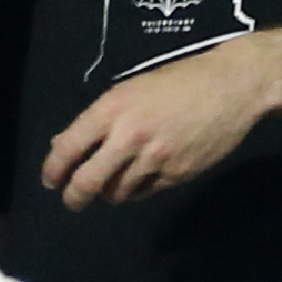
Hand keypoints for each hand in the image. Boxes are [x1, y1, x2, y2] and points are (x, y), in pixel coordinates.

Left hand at [40, 36, 275, 207]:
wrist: (231, 87)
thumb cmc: (178, 81)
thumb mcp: (132, 90)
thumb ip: (101, 119)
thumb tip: (66, 145)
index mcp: (113, 108)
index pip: (69, 147)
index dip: (54, 169)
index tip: (50, 180)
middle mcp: (129, 136)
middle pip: (88, 181)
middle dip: (74, 196)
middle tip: (71, 200)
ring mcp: (154, 159)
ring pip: (117, 191)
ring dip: (108, 192)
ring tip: (109, 184)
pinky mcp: (176, 175)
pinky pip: (144, 192)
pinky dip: (135, 190)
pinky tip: (138, 179)